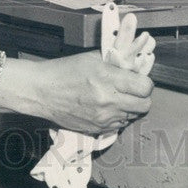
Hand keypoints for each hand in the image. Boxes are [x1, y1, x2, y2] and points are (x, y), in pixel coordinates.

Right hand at [32, 50, 153, 135]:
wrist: (42, 92)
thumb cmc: (64, 71)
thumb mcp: (92, 58)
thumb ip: (116, 61)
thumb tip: (134, 61)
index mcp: (108, 79)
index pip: (145, 87)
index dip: (145, 82)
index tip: (139, 79)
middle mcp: (108, 101)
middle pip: (144, 105)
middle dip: (142, 97)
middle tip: (133, 89)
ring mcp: (103, 118)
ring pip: (133, 116)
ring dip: (130, 107)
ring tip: (118, 97)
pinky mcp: (97, 129)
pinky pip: (119, 125)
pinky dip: (118, 117)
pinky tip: (107, 107)